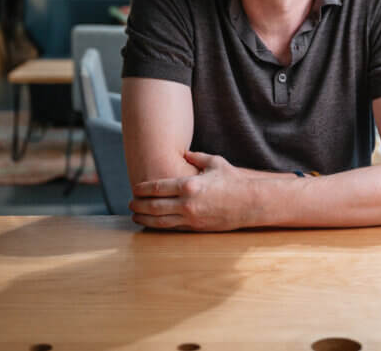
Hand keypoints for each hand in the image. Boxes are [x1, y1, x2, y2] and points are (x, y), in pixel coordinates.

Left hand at [129, 151, 258, 230]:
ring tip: (135, 216)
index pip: (157, 188)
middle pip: (153, 206)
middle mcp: (186, 203)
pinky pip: (173, 228)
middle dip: (138, 205)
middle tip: (130, 204)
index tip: (134, 189)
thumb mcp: (214, 163)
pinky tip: (153, 224)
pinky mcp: (196, 228)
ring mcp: (191, 218)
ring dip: (144, 219)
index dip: (142, 189)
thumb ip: (196, 157)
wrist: (250, 203)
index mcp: (189, 185)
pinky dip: (160, 226)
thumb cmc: (233, 180)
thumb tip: (183, 153)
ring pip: (160, 221)